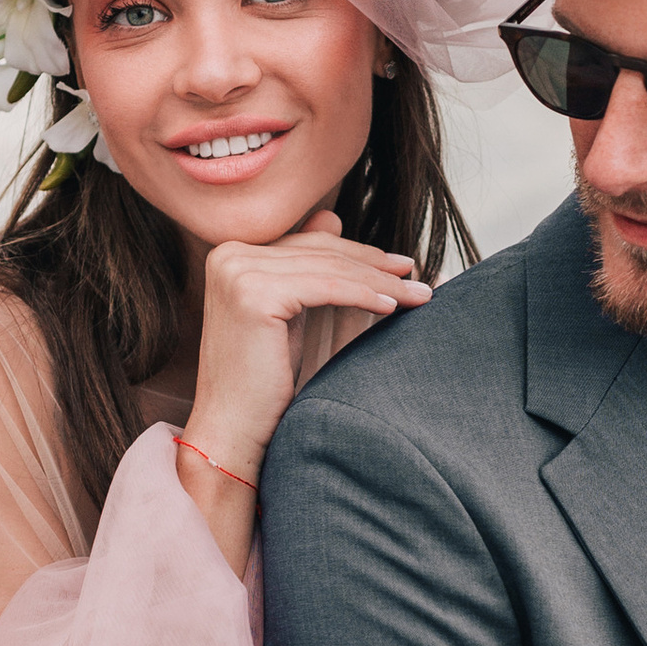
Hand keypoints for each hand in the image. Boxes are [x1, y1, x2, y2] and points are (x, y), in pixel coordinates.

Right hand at [177, 214, 429, 566]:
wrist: (231, 432)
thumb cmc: (263, 385)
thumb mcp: (288, 314)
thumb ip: (308, 268)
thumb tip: (331, 212)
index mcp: (230, 254)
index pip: (309, 244)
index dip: (357, 252)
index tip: (398, 265)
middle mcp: (228, 256)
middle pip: (320, 252)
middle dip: (374, 264)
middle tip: (415, 273)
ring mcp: (238, 272)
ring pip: (329, 269)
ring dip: (380, 281)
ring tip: (418, 294)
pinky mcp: (254, 294)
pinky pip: (328, 287)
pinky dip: (365, 295)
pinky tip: (393, 307)